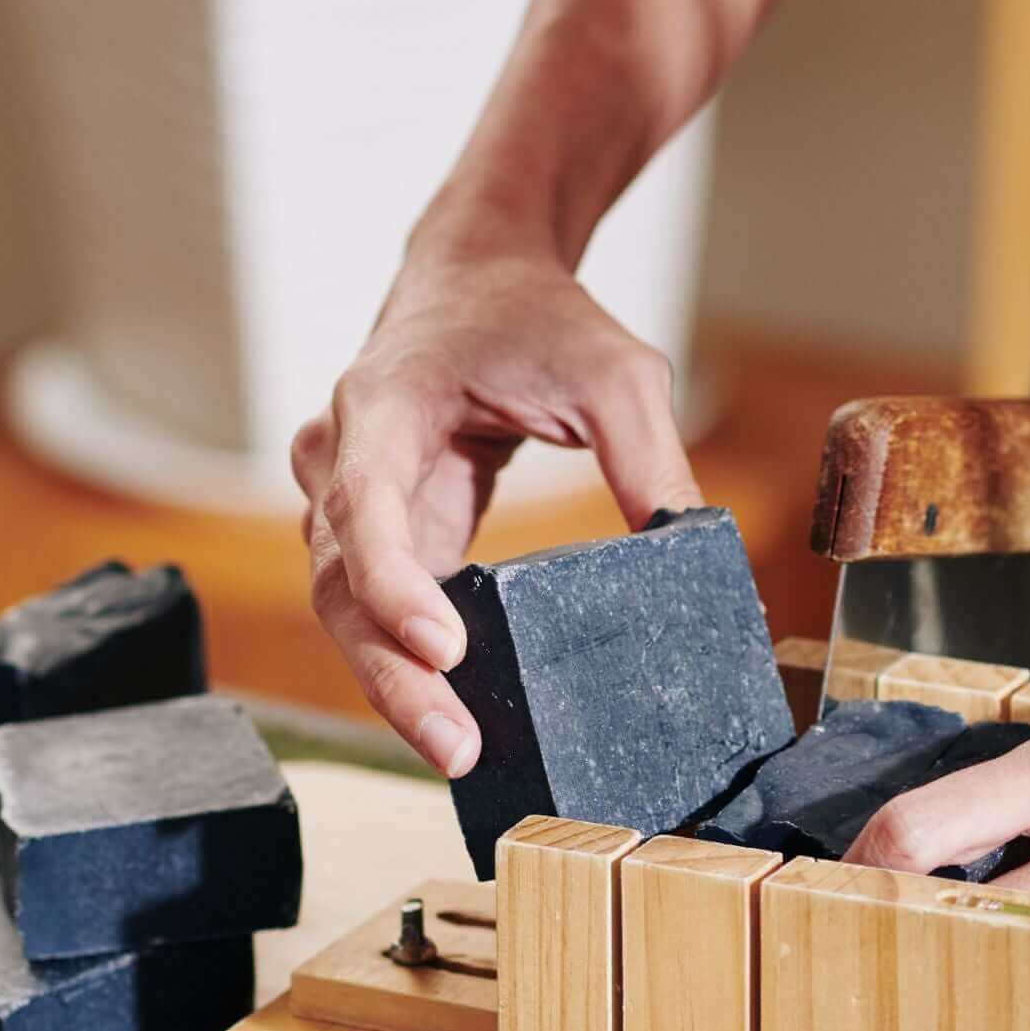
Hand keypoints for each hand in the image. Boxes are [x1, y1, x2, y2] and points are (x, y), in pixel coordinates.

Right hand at [291, 244, 701, 775]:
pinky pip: (375, 609)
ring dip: (394, 684)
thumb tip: (689, 544)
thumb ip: (648, 450)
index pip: (366, 504)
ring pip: (345, 610)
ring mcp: (345, 502)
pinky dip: (407, 664)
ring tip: (458, 750)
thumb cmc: (533, 316)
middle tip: (455, 746)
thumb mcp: (614, 368)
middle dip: (392, 673)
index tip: (443, 648)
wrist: (476, 281)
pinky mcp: (373, 537)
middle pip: (340, 585)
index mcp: (382, 404)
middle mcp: (341, 458)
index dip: (395, 584)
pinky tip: (456, 715)